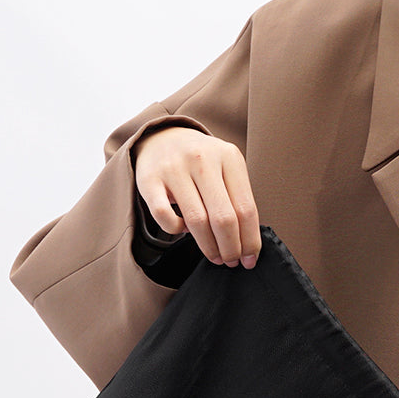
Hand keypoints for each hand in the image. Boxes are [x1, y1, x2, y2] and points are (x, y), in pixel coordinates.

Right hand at [133, 125, 260, 267]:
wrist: (163, 137)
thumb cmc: (202, 163)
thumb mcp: (226, 170)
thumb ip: (237, 200)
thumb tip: (248, 246)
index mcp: (229, 157)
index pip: (246, 209)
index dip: (250, 240)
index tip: (250, 259)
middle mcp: (202, 159)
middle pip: (224, 218)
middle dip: (230, 248)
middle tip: (231, 261)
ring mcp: (174, 167)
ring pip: (197, 221)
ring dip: (208, 246)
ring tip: (214, 255)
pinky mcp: (149, 178)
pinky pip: (165, 217)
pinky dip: (176, 230)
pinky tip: (183, 230)